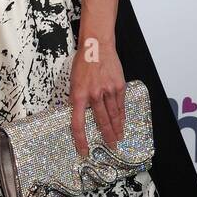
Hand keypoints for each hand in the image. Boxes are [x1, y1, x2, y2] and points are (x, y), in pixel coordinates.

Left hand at [69, 39, 125, 157]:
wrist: (96, 47)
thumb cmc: (82, 63)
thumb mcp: (73, 82)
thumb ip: (77, 99)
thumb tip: (81, 115)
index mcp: (78, 95)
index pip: (77, 123)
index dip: (80, 139)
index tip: (83, 150)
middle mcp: (93, 95)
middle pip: (101, 122)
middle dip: (106, 137)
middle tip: (111, 147)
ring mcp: (107, 91)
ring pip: (113, 115)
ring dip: (116, 129)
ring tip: (119, 138)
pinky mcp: (118, 86)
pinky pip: (120, 105)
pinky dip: (122, 116)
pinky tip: (122, 123)